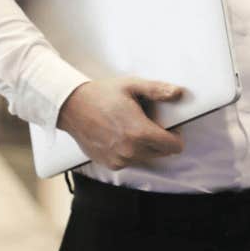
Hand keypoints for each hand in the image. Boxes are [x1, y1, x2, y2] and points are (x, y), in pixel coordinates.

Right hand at [55, 77, 187, 169]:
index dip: (176, 136)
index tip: (171, 127)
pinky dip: (131, 151)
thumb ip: (157, 90)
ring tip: (132, 127)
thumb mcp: (132, 86)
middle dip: (162, 140)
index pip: (173, 147)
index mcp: (140, 132)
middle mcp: (131, 150)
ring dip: (146, 146)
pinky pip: (130, 161)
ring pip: (146, 158)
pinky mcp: (110, 164)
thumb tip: (178, 93)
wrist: (71, 107)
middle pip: (162, 153)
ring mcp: (119, 160)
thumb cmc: (101, 94)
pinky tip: (121, 135)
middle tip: (149, 123)